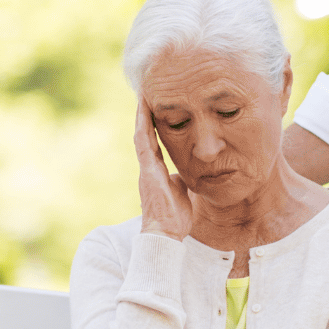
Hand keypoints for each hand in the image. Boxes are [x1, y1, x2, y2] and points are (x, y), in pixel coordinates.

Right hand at [135, 99, 192, 241]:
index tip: (157, 109)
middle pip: (145, 135)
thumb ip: (181, 179)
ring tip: (143, 97)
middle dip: (145, 116)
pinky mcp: (147, 171)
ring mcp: (146, 168)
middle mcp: (149, 167)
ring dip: (141, 117)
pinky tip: (143, 111)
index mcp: (157, 171)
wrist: (166, 232)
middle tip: (146, 96)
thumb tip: (187, 171)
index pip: (155, 142)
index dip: (155, 126)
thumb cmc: (175, 216)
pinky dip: (143, 126)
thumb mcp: (182, 191)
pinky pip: (143, 143)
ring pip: (141, 136)